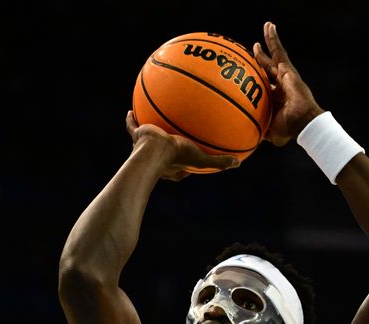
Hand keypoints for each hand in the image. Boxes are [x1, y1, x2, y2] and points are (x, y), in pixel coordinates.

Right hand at [125, 111, 239, 180]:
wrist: (153, 151)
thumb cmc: (177, 157)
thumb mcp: (201, 159)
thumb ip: (218, 162)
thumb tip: (238, 164)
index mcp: (170, 167)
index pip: (180, 167)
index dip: (187, 162)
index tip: (193, 155)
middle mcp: (156, 158)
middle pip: (161, 152)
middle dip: (165, 147)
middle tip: (170, 140)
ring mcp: (144, 148)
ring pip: (145, 139)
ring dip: (147, 133)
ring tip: (148, 123)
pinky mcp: (137, 136)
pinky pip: (133, 127)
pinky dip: (132, 120)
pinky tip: (131, 111)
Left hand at [254, 21, 324, 145]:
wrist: (302, 122)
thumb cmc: (289, 129)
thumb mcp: (270, 131)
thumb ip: (259, 131)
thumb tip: (247, 139)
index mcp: (276, 98)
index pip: (265, 85)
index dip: (258, 79)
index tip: (250, 73)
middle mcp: (280, 84)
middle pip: (268, 67)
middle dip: (262, 58)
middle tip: (254, 48)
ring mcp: (285, 75)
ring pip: (275, 55)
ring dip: (270, 41)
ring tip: (267, 26)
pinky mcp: (288, 69)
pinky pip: (279, 51)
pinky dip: (274, 39)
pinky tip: (269, 26)